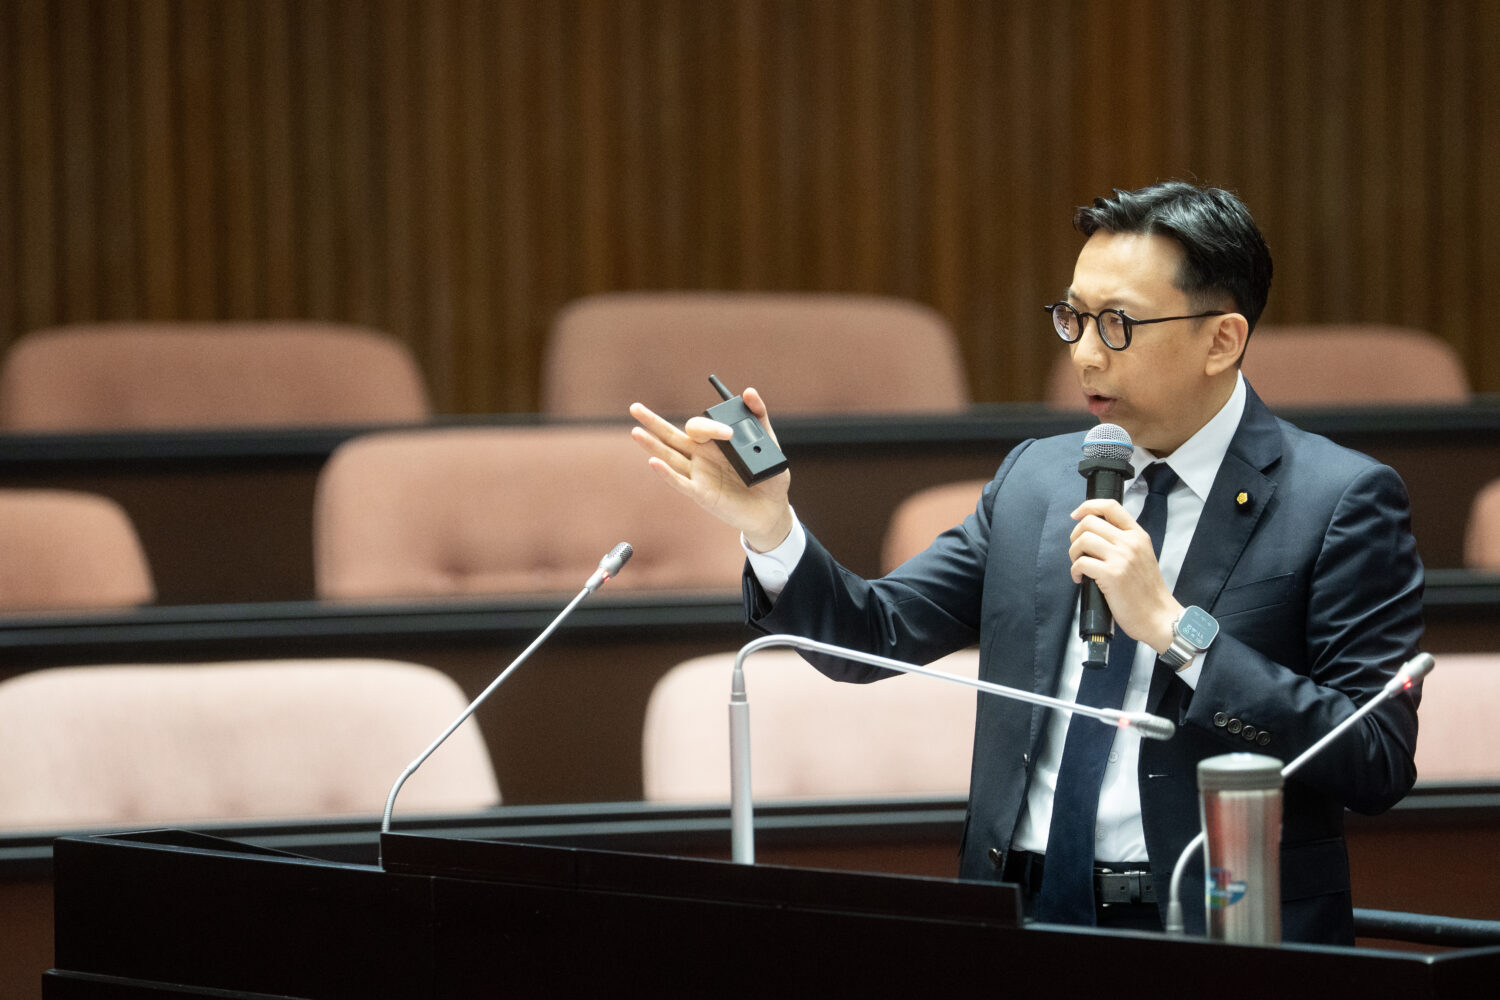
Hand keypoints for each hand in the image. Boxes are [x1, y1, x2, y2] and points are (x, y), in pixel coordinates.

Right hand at [629, 386, 793, 551]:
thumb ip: (758, 417)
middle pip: (671, 436)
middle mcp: (701, 456)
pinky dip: (666, 473)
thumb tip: (747, 391)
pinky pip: (680, 482)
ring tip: (635, 431)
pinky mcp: (701, 494)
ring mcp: (699, 475)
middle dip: (653, 422)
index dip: (710, 426)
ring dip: (652, 445)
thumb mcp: (768, 443)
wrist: (773, 509)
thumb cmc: (769, 478)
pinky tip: (654, 462)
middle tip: (635, 407)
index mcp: (715, 443)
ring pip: (669, 456)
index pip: (699, 426)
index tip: (729, 434)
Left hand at [1068, 498, 1180, 653]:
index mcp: (1137, 535)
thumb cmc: (1146, 590)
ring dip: (1073, 553)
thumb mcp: (1142, 555)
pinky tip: (1080, 579)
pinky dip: (1074, 571)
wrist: (1157, 615)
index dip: (1088, 506)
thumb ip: (1124, 541)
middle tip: (1078, 551)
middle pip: (1090, 522)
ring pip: (1082, 540)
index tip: (1076, 515)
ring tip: (1079, 566)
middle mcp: (1130, 542)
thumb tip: (1095, 533)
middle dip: (1075, 535)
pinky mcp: (1111, 575)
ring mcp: (1121, 558)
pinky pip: (1081, 563)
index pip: (1110, 506)